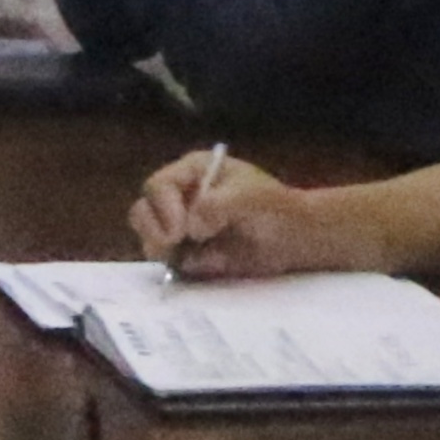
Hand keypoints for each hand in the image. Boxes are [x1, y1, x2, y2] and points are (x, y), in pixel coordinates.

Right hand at [128, 151, 335, 276]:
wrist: (295, 239)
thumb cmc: (275, 208)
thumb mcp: (251, 197)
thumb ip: (217, 205)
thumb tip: (191, 227)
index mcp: (191, 173)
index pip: (159, 186)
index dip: (164, 208)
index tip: (181, 230)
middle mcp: (179, 197)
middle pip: (144, 211)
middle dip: (154, 231)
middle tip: (174, 245)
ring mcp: (180, 226)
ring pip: (149, 237)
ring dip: (160, 250)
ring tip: (184, 258)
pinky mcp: (187, 253)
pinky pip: (167, 261)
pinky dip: (174, 266)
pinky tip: (199, 266)